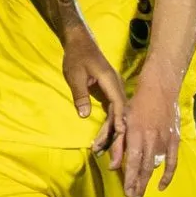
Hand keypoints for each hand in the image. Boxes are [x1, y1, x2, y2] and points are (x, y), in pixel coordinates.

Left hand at [61, 28, 128, 161]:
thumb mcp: (74, 75)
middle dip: (116, 133)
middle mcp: (116, 86)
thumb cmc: (76, 57)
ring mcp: (113, 90)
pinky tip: (105, 140)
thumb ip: (80, 95)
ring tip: (104, 151)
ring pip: (117, 114)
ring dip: (112, 132)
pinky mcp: (109, 94)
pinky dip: (109, 125)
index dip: (120, 119)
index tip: (120, 134)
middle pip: (120, 112)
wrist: (80, 43)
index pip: (118, 103)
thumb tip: (84, 115)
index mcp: (110, 80)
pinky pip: (112, 112)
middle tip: (112, 152)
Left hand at [115, 77, 182, 196]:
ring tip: (141, 194)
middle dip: (138, 185)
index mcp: (136, 133)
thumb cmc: (136, 103)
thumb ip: (116, 142)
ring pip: (155, 166)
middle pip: (144, 168)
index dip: (130, 178)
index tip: (127, 191)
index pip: (133, 162)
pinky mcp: (174, 139)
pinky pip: (172, 161)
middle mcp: (150, 139)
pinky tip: (161, 186)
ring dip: (148, 182)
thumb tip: (113, 165)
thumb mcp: (120, 119)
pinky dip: (168, 174)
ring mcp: (164, 140)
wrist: (160, 88)